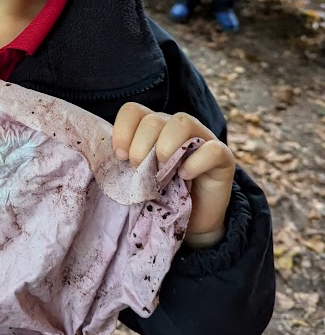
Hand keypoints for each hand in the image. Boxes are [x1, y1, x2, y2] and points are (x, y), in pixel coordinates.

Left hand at [112, 103, 234, 246]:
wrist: (192, 222)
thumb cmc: (160, 197)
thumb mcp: (139, 179)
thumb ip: (127, 164)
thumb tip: (111, 158)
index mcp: (151, 129)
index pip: (133, 111)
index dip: (123, 130)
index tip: (119, 156)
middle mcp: (175, 127)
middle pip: (154, 119)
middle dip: (141, 145)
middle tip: (139, 169)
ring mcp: (201, 139)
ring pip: (183, 121)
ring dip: (166, 146)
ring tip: (162, 171)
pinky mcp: (223, 157)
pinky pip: (212, 149)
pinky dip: (196, 162)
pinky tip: (185, 177)